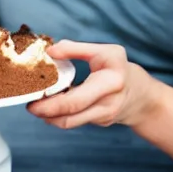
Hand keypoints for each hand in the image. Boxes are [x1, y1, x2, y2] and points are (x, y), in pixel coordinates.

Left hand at [29, 40, 158, 128]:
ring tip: (36, 106)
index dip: (51, 103)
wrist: (142, 96)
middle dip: (45, 113)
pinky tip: (50, 106)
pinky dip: (60, 115)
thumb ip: (76, 48)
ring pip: (70, 123)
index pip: (76, 100)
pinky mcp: (99, 122)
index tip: (33, 99)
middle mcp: (108, 104)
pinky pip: (75, 120)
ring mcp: (104, 117)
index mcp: (111, 82)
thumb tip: (50, 51)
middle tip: (29, 106)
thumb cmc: (119, 68)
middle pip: (70, 115)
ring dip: (50, 117)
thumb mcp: (104, 51)